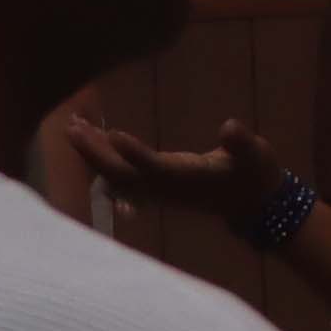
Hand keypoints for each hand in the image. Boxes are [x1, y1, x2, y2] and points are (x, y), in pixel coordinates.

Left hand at [68, 116, 281, 223]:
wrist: (254, 205)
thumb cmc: (256, 174)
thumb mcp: (257, 155)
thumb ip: (242, 143)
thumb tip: (230, 127)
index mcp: (189, 178)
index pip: (156, 167)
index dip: (134, 153)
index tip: (112, 133)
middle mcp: (168, 189)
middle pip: (124, 175)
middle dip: (97, 152)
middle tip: (73, 125)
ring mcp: (159, 192)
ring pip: (117, 177)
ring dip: (94, 154)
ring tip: (74, 126)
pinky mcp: (155, 190)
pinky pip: (121, 178)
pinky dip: (103, 159)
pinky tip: (89, 140)